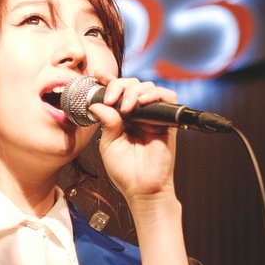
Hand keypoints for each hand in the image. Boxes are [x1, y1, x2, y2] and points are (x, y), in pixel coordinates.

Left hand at [90, 77, 179, 204]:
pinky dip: (154, 94)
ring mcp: (152, 117)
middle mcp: (138, 114)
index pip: (117, 92)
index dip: (109, 81)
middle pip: (132, 85)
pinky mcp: (167, 121)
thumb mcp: (108, 144)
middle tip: (111, 99)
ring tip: (125, 108)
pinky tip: (141, 103)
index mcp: (122, 118)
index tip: (97, 75)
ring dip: (133, 91)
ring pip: (147, 87)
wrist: (142, 189)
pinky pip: (167, 96)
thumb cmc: (125, 171)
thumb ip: (106, 122)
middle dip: (119, 85)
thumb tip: (98, 104)